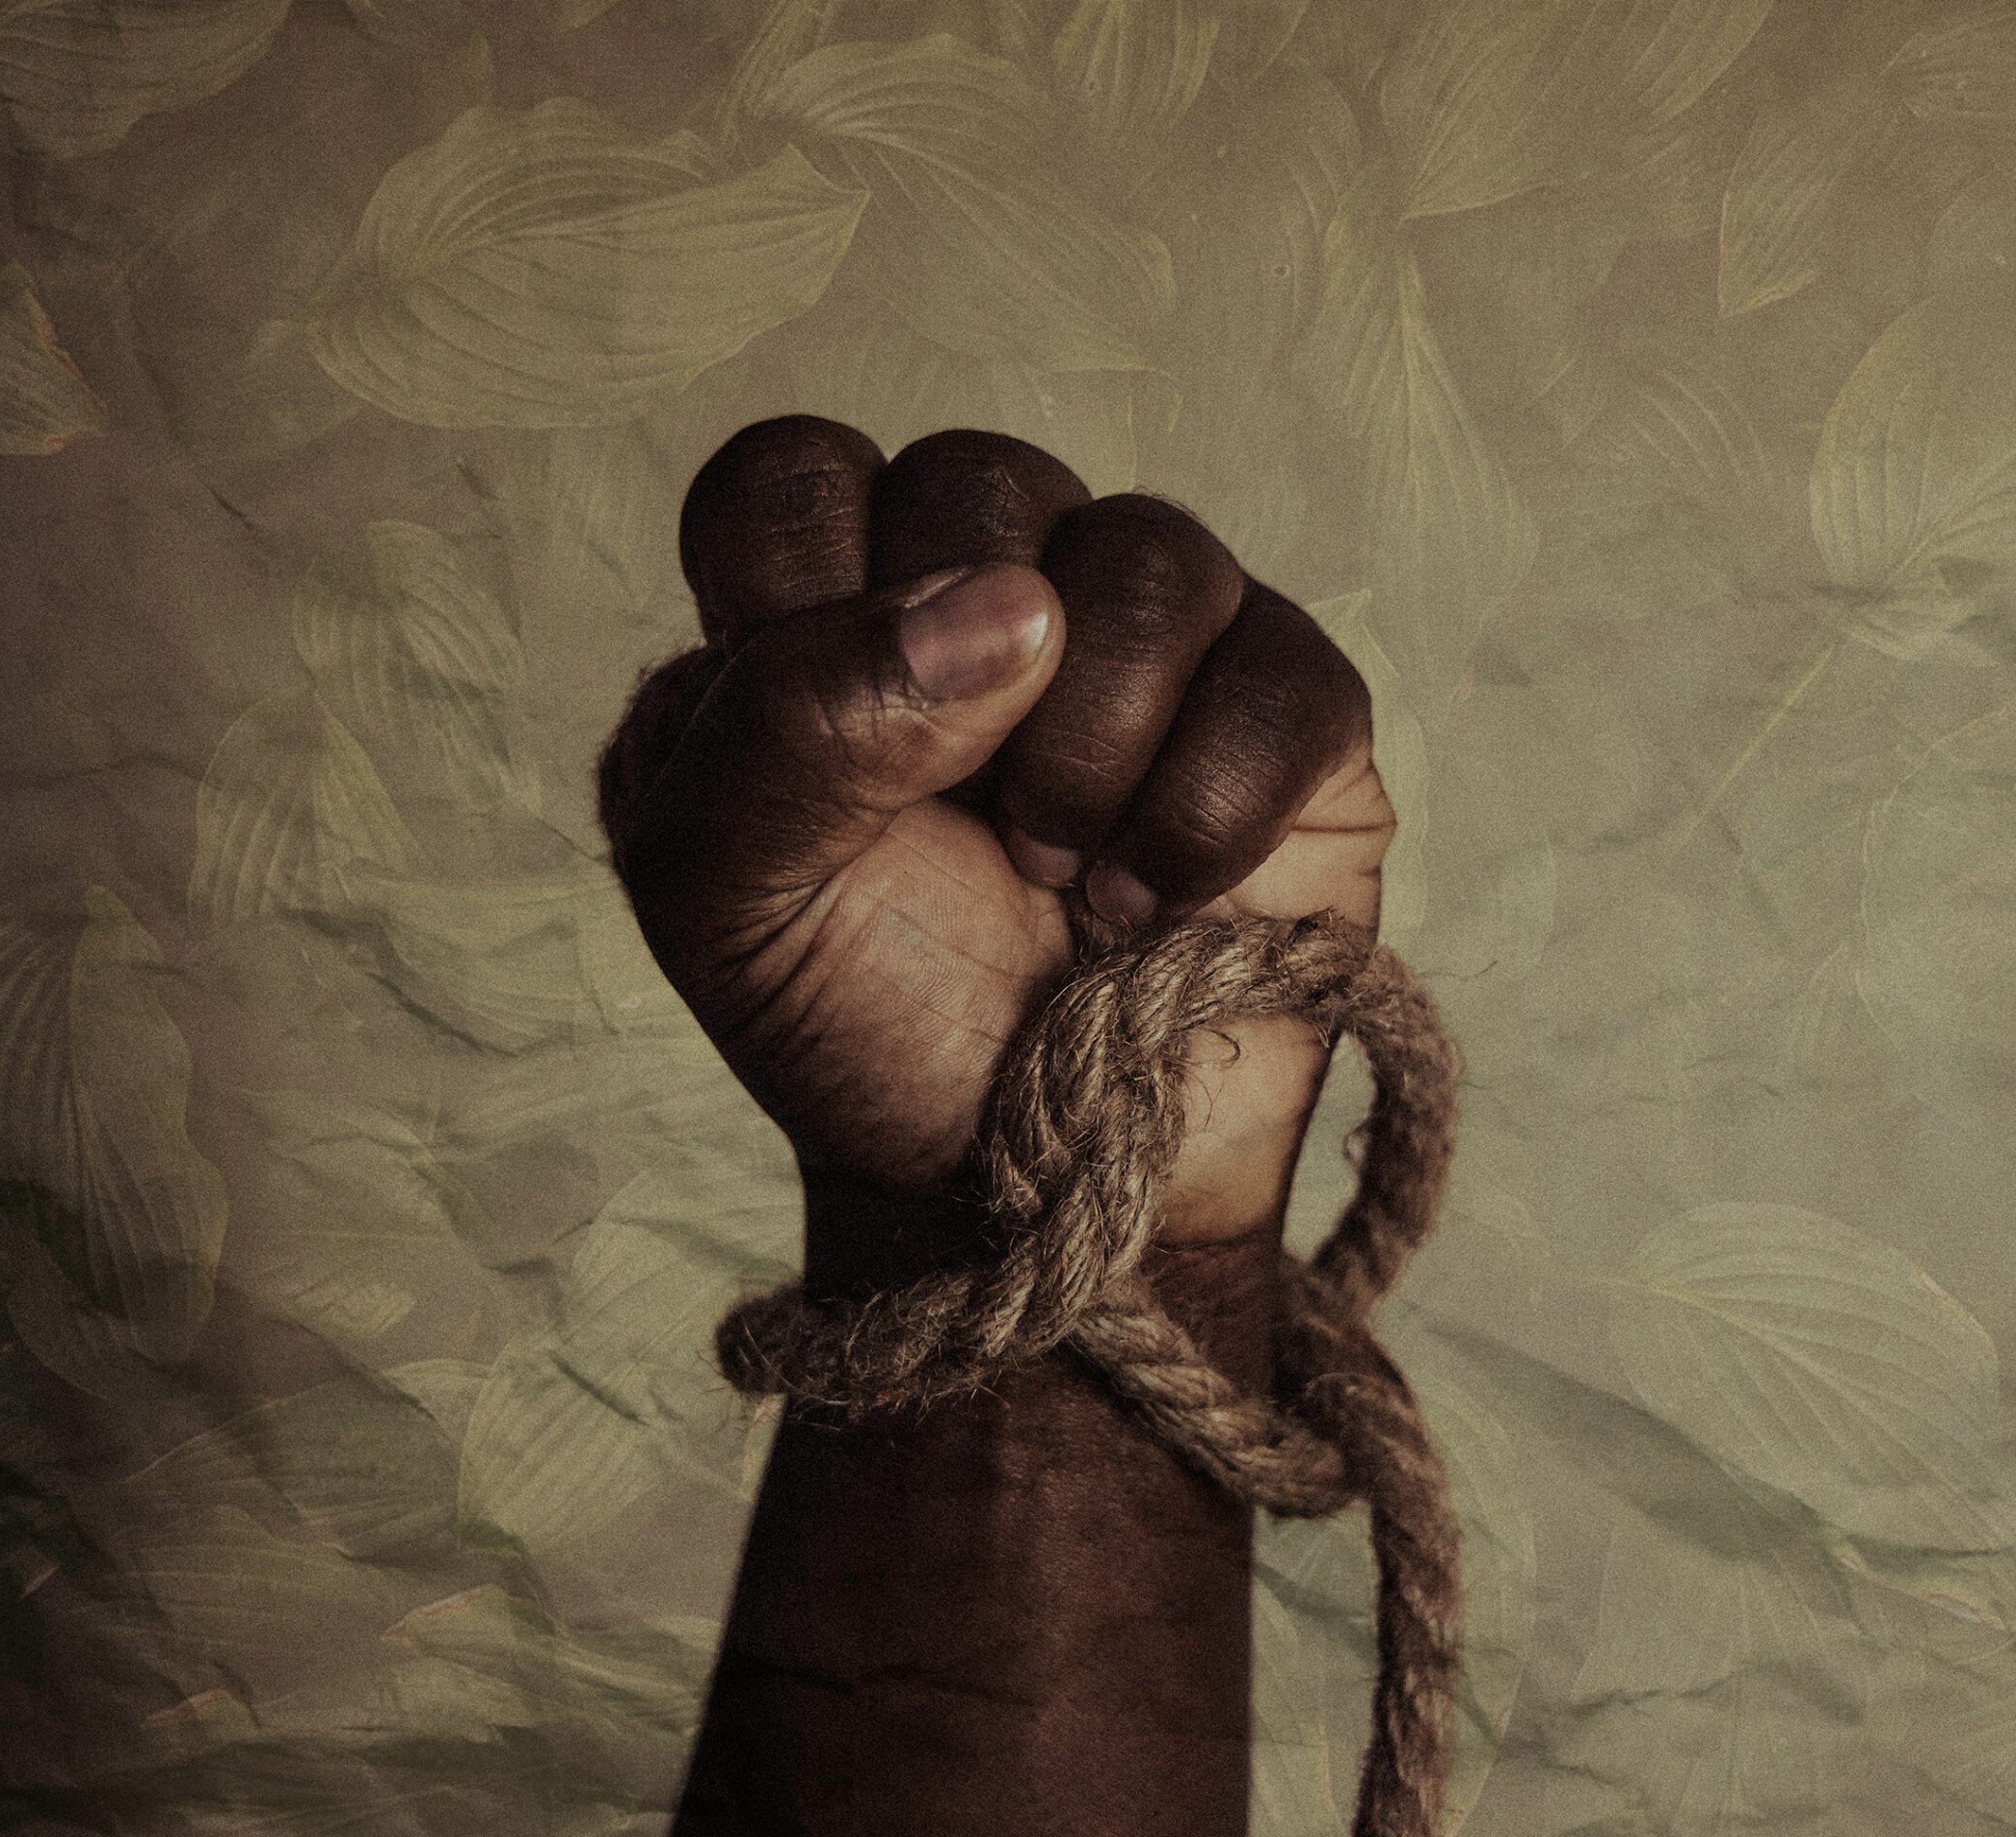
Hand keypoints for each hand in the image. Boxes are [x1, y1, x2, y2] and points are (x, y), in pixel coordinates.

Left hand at [599, 418, 1392, 1248]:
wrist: (1032, 1183)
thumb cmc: (865, 1025)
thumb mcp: (727, 899)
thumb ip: (789, 720)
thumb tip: (1007, 607)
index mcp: (823, 616)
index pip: (797, 475)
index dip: (806, 597)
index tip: (823, 762)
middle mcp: (987, 596)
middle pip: (983, 478)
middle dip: (963, 688)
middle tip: (965, 831)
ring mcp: (1152, 645)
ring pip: (1152, 554)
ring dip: (1091, 751)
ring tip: (1060, 877)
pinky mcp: (1289, 716)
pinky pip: (1284, 675)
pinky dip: (1209, 811)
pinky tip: (1157, 905)